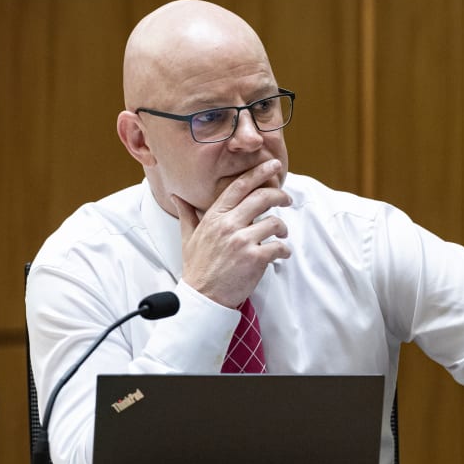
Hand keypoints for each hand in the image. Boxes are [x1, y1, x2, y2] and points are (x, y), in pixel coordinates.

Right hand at [173, 160, 291, 307]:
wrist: (202, 297)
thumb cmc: (197, 268)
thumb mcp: (188, 237)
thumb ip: (187, 214)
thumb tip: (176, 197)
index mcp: (215, 217)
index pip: (240, 186)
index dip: (259, 172)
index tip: (273, 166)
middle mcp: (229, 225)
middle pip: (262, 197)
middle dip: (279, 195)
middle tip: (287, 199)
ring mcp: (242, 242)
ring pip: (274, 222)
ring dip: (283, 227)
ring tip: (282, 234)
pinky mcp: (255, 259)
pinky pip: (279, 247)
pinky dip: (284, 250)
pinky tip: (282, 253)